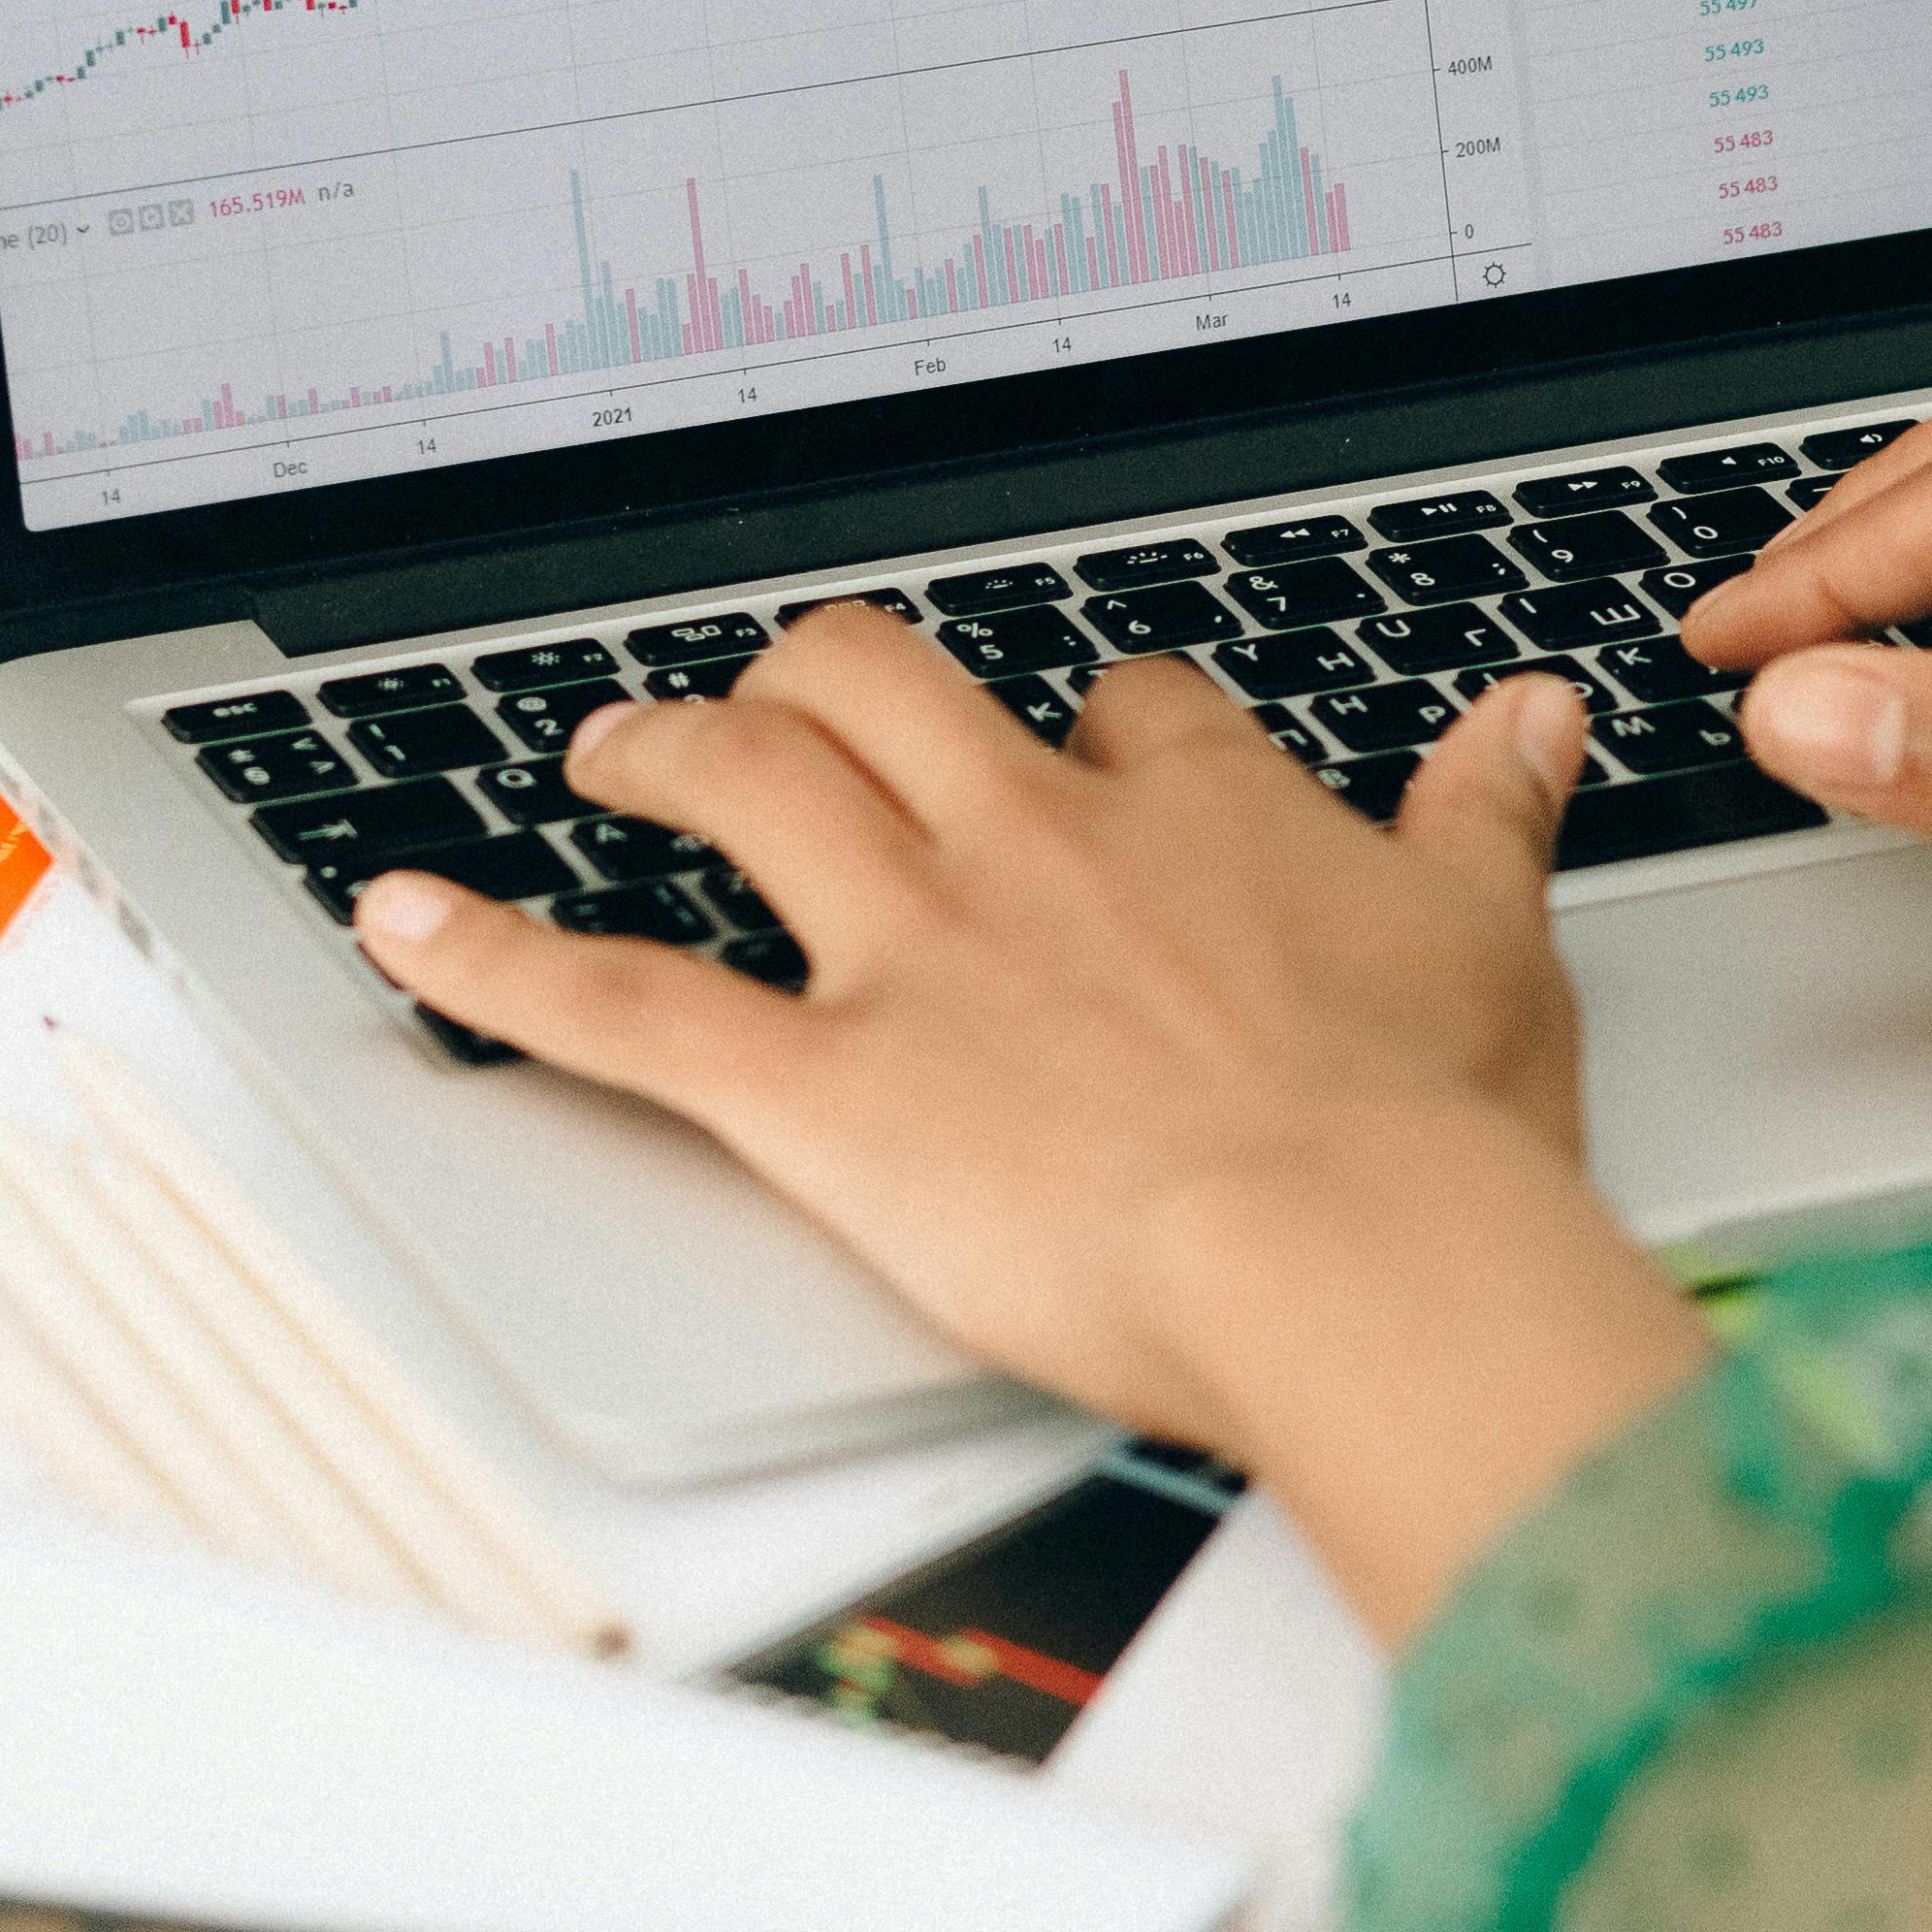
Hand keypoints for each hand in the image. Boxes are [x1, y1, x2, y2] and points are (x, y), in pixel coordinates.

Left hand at [354, 620, 1708, 1642]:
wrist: (1356, 1253)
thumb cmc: (1433, 1133)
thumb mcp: (1493, 941)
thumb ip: (1487, 813)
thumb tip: (1530, 715)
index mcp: (1195, 807)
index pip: (1121, 703)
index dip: (1090, 723)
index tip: (1087, 752)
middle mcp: (1032, 840)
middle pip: (884, 683)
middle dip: (821, 677)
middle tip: (783, 700)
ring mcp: (915, 951)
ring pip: (747, 782)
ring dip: (662, 752)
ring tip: (608, 749)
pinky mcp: (821, 1085)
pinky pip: (621, 1001)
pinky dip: (491, 956)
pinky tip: (401, 917)